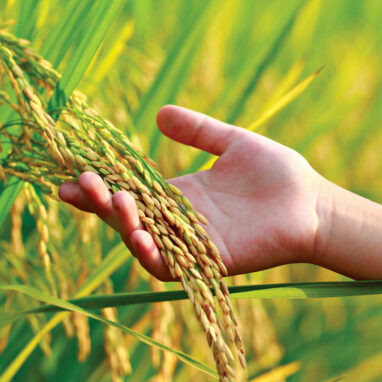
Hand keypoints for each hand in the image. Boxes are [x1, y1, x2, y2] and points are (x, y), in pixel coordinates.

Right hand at [59, 106, 324, 279]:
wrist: (312, 201)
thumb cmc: (275, 173)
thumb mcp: (230, 143)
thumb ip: (198, 131)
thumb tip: (160, 115)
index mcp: (178, 195)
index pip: (128, 193)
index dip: (98, 188)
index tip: (69, 176)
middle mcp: (178, 222)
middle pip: (126, 218)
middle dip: (99, 203)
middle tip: (83, 184)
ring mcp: (192, 244)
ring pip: (142, 242)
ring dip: (122, 225)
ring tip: (113, 202)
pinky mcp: (211, 261)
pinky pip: (173, 266)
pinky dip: (151, 254)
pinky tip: (139, 236)